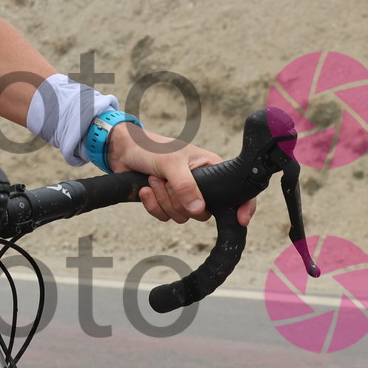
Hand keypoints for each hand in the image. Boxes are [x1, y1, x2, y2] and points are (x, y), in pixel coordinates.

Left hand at [107, 123, 256, 227]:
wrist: (123, 150)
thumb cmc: (151, 148)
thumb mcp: (171, 163)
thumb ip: (186, 186)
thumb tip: (199, 210)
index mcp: (210, 168)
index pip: (236, 190)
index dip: (243, 206)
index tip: (241, 220)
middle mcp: (200, 183)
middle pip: (202, 212)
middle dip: (179, 201)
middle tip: (167, 181)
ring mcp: (183, 194)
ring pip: (182, 216)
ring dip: (163, 200)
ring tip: (154, 180)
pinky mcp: (166, 201)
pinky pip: (165, 216)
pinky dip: (153, 206)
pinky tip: (146, 190)